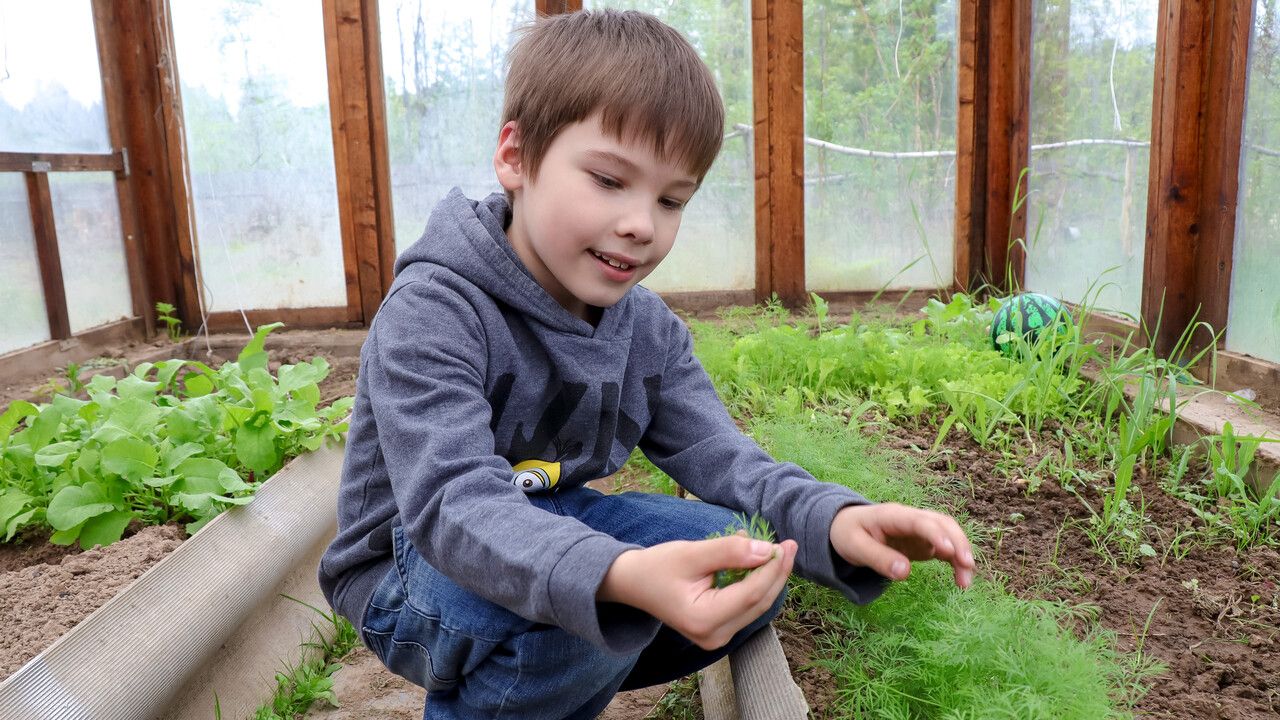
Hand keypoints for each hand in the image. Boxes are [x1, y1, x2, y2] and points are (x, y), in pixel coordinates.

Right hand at [598, 535, 797, 649]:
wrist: (631, 583)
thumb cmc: (657, 566)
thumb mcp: (692, 553)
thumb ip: (729, 551)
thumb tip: (767, 550)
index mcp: (704, 620)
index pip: (750, 593)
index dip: (771, 568)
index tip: (784, 543)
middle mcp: (713, 636)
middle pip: (758, 602)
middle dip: (776, 572)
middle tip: (789, 544)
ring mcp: (716, 637)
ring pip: (755, 605)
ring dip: (768, 577)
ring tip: (777, 549)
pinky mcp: (718, 630)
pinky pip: (745, 606)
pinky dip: (753, 583)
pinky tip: (757, 560)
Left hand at [830, 503, 974, 588]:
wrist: (845, 527)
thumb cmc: (848, 534)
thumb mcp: (854, 547)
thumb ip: (878, 558)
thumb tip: (904, 573)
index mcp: (892, 515)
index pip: (919, 520)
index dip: (935, 534)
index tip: (949, 552)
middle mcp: (911, 518)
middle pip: (942, 523)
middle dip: (958, 543)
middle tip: (967, 568)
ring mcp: (919, 529)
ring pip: (949, 534)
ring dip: (961, 554)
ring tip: (965, 582)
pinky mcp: (923, 542)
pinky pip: (945, 548)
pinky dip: (955, 561)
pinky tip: (960, 578)